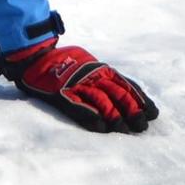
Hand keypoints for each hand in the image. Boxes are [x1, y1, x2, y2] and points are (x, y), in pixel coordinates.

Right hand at [0, 37, 158, 132]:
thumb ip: (102, 75)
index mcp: (99, 67)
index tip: (153, 114)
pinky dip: (90, 117)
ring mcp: (76, 83)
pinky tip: (100, 127)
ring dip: (115, 117)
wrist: (31, 54)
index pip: (126, 84)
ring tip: (123, 131)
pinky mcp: (60, 93)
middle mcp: (91, 74)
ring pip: (102, 101)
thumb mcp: (86, 63)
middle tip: (141, 127)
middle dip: (132, 110)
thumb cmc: (60, 61)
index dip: (141, 99)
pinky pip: (78, 107)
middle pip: (118, 93)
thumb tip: (125, 90)